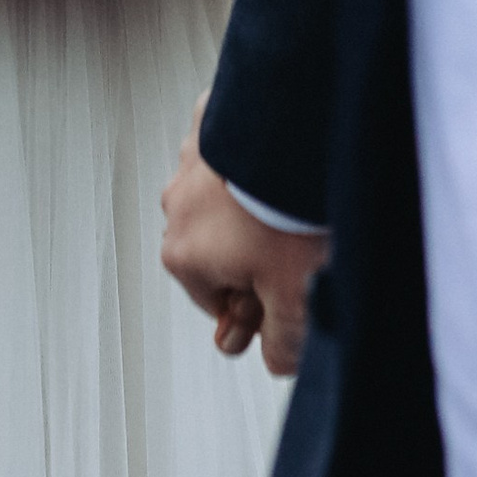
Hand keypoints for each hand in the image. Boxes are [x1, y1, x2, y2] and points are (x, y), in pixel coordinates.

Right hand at [161, 96, 329, 374]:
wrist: (300, 131)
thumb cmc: (289, 213)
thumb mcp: (296, 296)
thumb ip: (282, 341)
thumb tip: (276, 360)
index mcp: (183, 254)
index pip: (217, 301)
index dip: (256, 307)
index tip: (283, 297)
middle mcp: (176, 204)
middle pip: (217, 247)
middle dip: (253, 254)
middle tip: (297, 249)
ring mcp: (191, 157)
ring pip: (222, 194)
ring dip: (252, 202)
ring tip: (296, 202)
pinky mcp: (213, 116)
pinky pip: (232, 146)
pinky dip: (254, 156)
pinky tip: (286, 163)